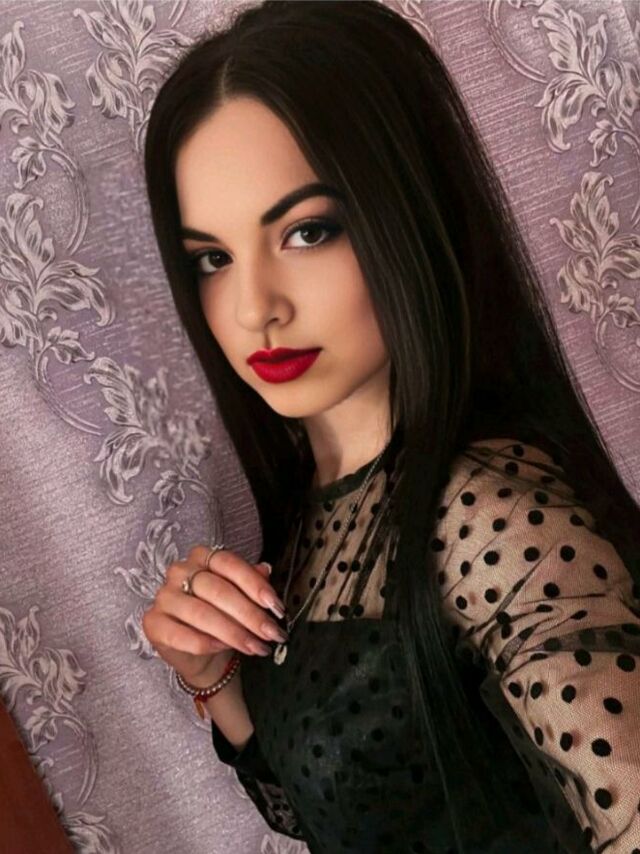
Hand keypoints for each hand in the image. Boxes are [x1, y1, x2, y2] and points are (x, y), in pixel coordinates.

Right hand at [142, 545, 287, 684]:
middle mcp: (179, 571)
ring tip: (256, 646)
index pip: (229, 563)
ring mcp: (163, 597)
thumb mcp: (242, 598)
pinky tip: (224, 649)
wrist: (201, 656)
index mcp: (202, 557)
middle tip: (271, 633)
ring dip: (234, 633)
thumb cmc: (223, 618)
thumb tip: (266, 570)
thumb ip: (252, 582)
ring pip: (202, 614)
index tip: (276, 606)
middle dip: (249, 614)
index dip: (254, 584)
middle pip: (218, 590)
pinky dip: (207, 643)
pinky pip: (182, 635)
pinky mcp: (153, 623)